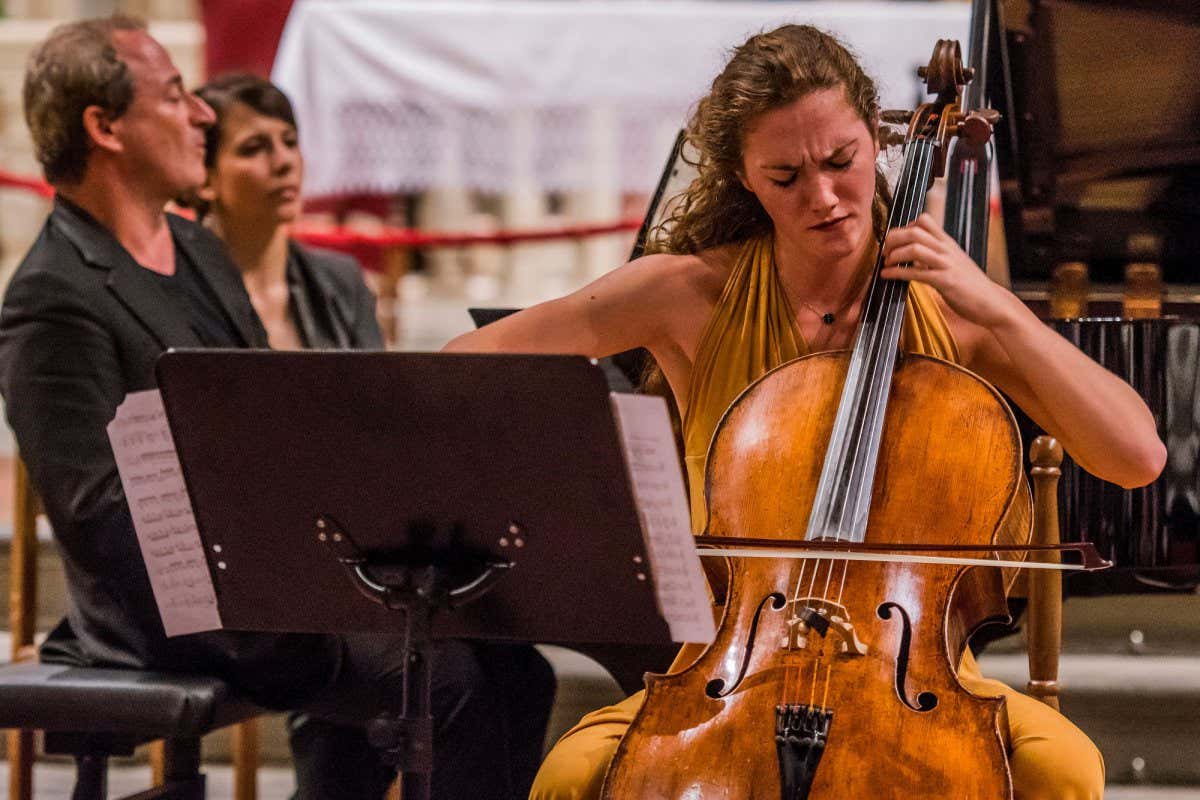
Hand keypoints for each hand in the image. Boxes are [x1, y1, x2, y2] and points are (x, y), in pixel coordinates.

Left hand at [880, 213, 1018, 328]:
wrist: (992, 303)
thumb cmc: (971, 286)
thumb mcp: (955, 263)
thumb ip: (937, 255)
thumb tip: (915, 253)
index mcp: (948, 244)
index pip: (924, 220)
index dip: (904, 226)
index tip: (894, 240)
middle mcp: (947, 250)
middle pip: (915, 231)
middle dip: (893, 239)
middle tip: (885, 251)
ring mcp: (946, 265)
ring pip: (915, 248)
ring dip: (894, 255)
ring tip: (887, 263)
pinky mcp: (945, 281)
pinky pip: (916, 273)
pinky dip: (897, 273)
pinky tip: (887, 276)